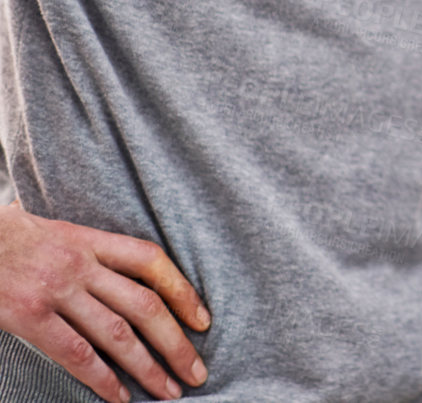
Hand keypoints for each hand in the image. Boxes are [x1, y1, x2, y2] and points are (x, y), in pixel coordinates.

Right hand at [0, 200, 210, 402]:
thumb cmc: (6, 240)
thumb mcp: (54, 233)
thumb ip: (89, 253)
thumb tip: (124, 277)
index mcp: (89, 240)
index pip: (151, 261)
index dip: (183, 292)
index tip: (203, 321)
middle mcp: (79, 264)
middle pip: (145, 304)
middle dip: (177, 342)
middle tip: (196, 371)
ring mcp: (56, 290)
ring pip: (117, 334)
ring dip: (147, 367)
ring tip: (168, 391)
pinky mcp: (29, 316)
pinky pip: (76, 353)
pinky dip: (103, 379)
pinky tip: (120, 397)